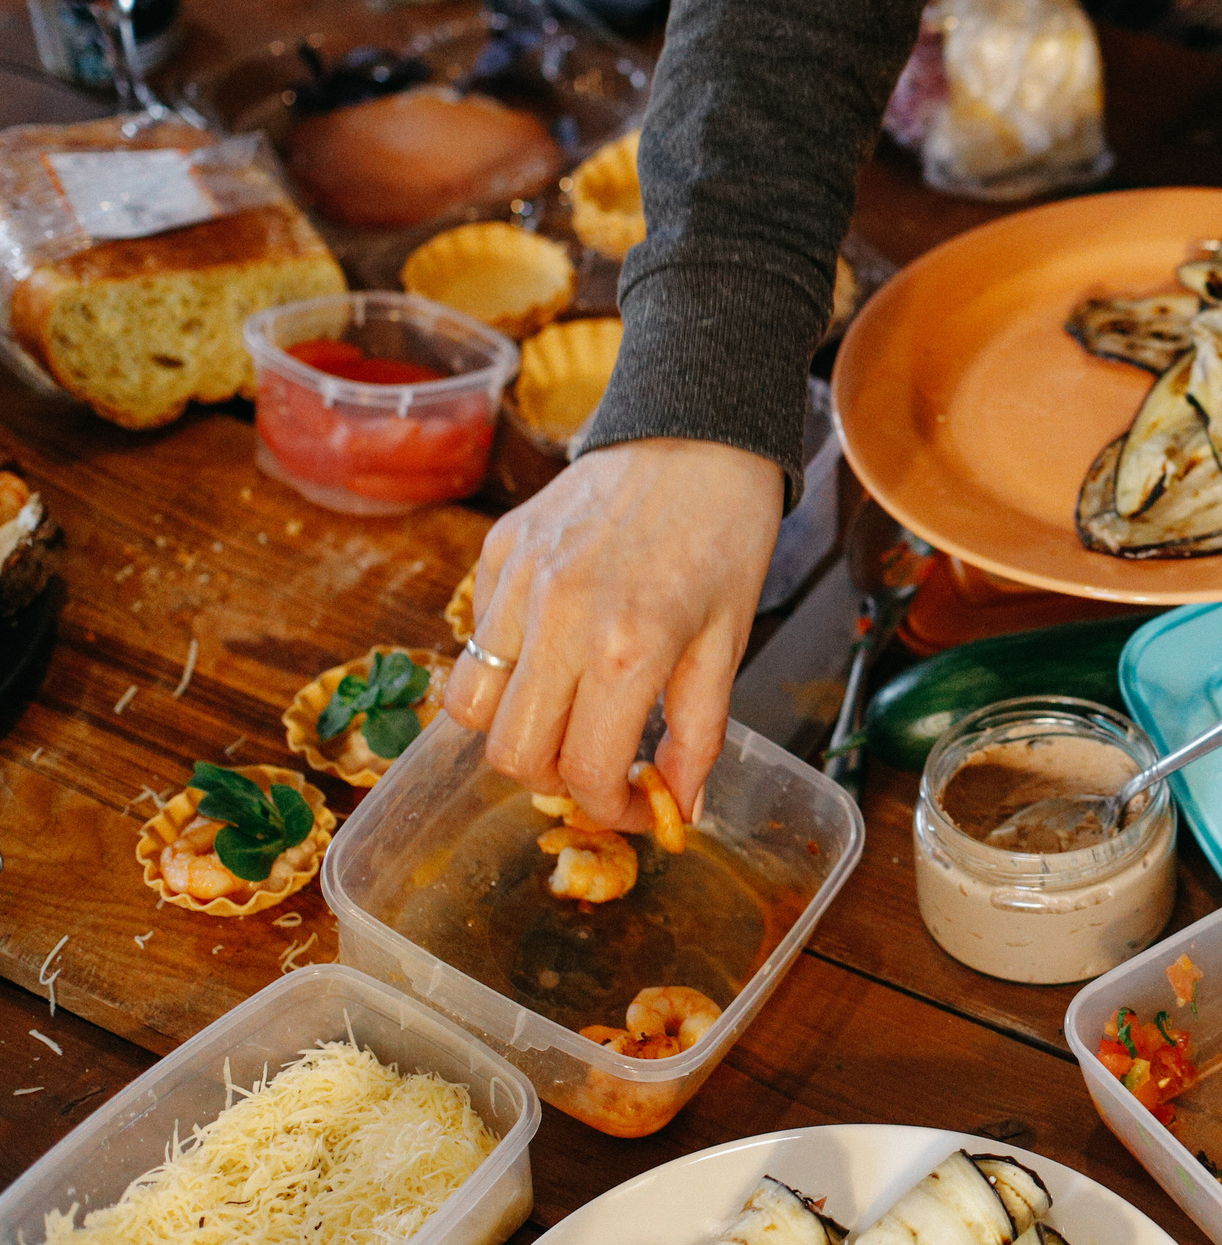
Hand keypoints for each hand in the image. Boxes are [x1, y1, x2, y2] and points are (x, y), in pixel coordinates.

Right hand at [446, 438, 783, 831]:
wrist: (697, 435)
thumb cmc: (725, 535)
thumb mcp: (728, 643)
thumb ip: (698, 734)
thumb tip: (681, 808)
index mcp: (629, 647)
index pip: (583, 770)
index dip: (607, 809)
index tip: (632, 806)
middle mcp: (559, 619)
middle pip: (511, 753)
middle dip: (553, 782)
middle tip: (595, 769)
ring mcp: (517, 583)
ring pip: (470, 705)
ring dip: (513, 731)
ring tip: (563, 720)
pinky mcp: (497, 553)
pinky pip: (474, 639)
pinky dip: (504, 668)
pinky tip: (554, 654)